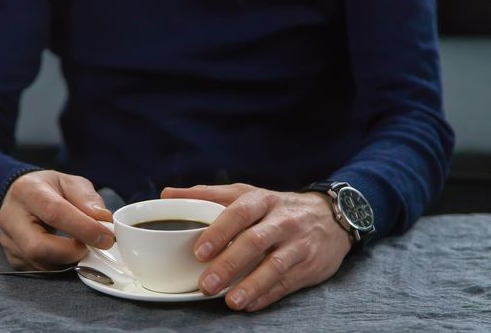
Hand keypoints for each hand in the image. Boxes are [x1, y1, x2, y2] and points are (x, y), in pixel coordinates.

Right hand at [0, 170, 114, 269]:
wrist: (21, 195)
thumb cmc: (49, 188)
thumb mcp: (71, 183)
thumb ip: (87, 200)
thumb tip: (103, 220)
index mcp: (28, 191)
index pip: (55, 213)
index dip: (83, 228)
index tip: (106, 237)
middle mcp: (11, 217)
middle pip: (38, 246)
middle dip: (72, 252)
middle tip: (93, 246)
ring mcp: (7, 240)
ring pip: (38, 263)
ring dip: (68, 261)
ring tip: (82, 247)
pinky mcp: (12, 257)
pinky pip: (38, 270)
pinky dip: (59, 266)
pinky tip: (68, 253)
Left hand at [161, 183, 351, 311]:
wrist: (331, 217)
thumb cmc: (276, 207)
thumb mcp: (246, 194)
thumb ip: (207, 196)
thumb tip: (167, 194)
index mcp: (262, 200)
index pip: (239, 212)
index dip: (219, 231)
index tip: (199, 251)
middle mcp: (282, 220)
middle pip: (254, 241)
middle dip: (229, 264)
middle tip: (206, 284)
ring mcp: (297, 244)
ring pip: (274, 265)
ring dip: (251, 285)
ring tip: (230, 301)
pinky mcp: (308, 266)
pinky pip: (287, 283)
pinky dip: (267, 295)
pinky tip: (249, 304)